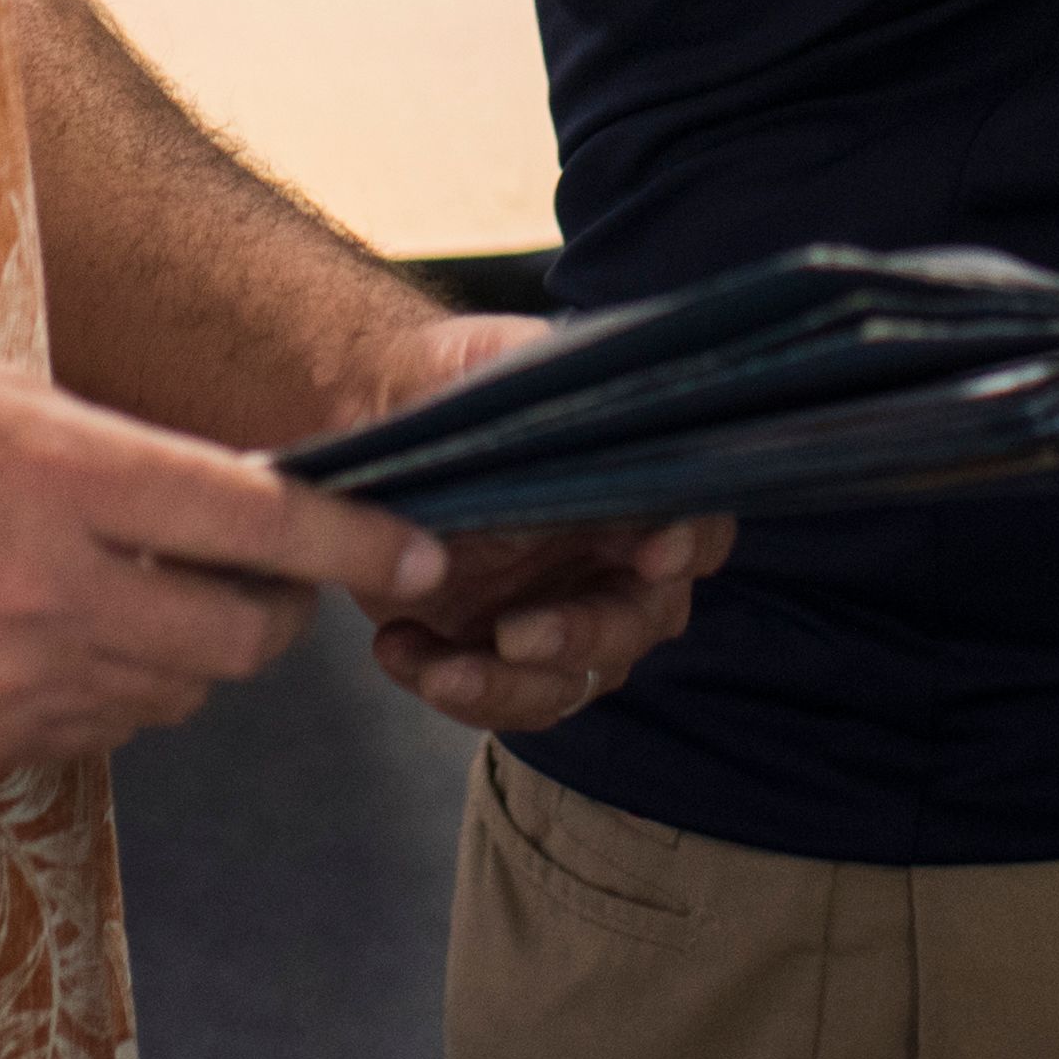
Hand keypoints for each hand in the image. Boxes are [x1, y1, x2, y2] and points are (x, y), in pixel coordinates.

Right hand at [0, 359, 448, 772]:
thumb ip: (114, 447)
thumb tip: (230, 490)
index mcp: (58, 478)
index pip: (262, 525)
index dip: (360, 544)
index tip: (420, 547)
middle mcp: (46, 594)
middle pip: (242, 635)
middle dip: (276, 602)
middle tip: (258, 560)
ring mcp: (5, 686)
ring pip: (176, 691)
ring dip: (190, 643)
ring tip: (133, 581)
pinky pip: (97, 730)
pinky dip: (111, 685)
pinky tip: (56, 629)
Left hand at [321, 313, 734, 734]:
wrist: (362, 419)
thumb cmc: (444, 380)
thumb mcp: (493, 361)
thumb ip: (551, 375)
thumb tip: (600, 395)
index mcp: (626, 490)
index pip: (696, 526)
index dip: (689, 544)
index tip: (656, 554)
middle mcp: (608, 563)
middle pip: (636, 625)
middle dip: (581, 637)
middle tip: (514, 634)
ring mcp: (556, 616)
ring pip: (567, 683)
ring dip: (505, 687)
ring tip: (437, 668)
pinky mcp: (495, 654)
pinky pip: (494, 697)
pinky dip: (448, 685)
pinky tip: (397, 644)